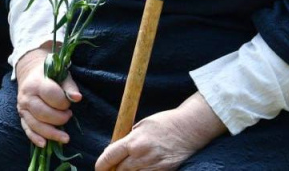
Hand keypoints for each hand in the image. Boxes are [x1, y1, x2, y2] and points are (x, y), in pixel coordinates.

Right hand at [15, 47, 81, 148]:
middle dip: (59, 118)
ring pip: (35, 125)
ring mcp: (22, 108)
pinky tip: (44, 144)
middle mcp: (27, 96)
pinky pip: (27, 130)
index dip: (63, 102)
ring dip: (51, 133)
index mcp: (36, 83)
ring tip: (65, 137)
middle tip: (69, 115)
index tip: (69, 103)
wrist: (30, 73)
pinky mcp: (21, 117)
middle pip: (43, 113)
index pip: (50, 95)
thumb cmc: (49, 75)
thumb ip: (69, 86)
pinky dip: (35, 138)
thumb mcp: (61, 75)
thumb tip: (77, 98)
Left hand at [96, 93, 226, 170]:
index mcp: (133, 141)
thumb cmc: (164, 123)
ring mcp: (153, 166)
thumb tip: (114, 151)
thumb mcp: (141, 126)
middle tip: (114, 167)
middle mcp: (141, 156)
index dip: (101, 165)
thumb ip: (127, 139)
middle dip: (114, 170)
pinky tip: (141, 169)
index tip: (99, 168)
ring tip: (128, 167)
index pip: (109, 157)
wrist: (189, 128)